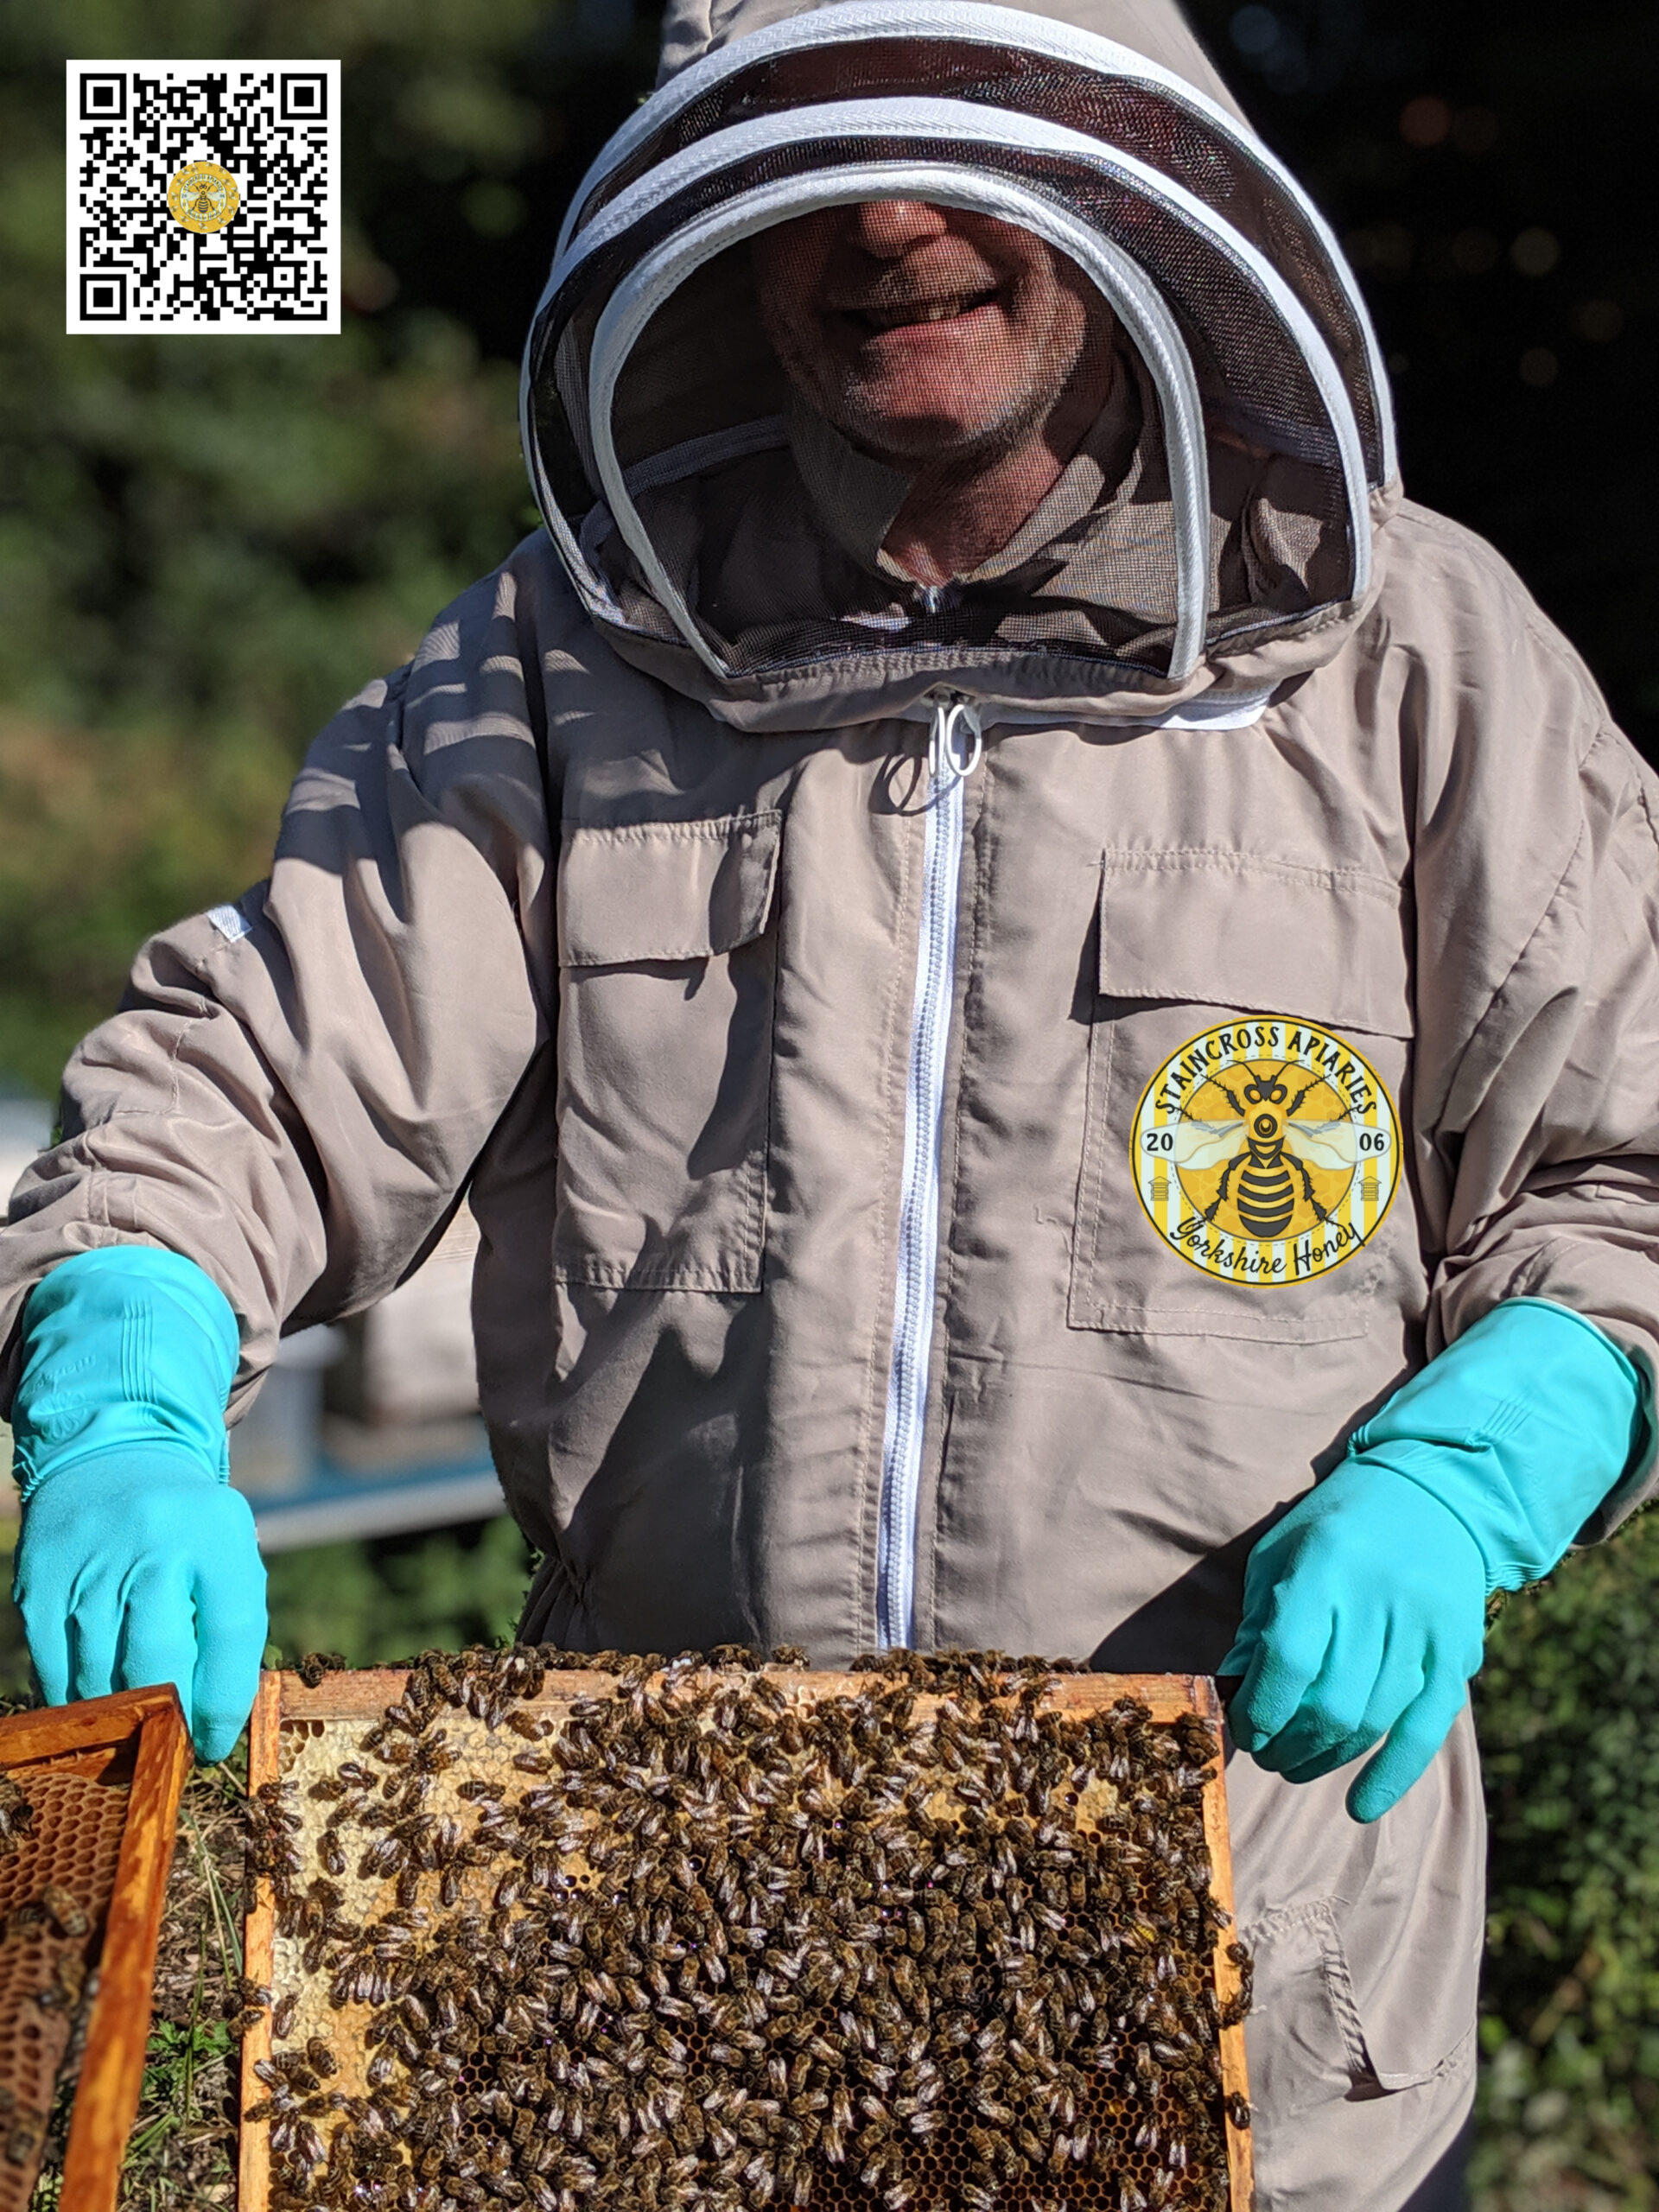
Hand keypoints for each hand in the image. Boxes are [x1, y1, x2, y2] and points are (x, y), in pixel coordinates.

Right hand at [13, 1445, 266, 1761]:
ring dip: (120, 1718)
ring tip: (134, 1733)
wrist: (112, 1458)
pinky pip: (56, 1667)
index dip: (224, 1702)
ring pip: (102, 1674)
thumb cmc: (185, 1527)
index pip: (231, 1633)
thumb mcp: (226, 1551)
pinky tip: (94, 1708)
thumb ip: (229, 1624)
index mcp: (215, 1532)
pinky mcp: (40, 1582)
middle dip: (170, 1719)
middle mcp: (153, 1542)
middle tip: (172, 1748)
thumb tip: (217, 1719)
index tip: (215, 1743)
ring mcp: (90, 1562)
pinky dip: (76, 1699)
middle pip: (159, 1660)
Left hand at [1220, 1459, 1485, 1823]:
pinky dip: (1392, 1776)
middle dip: (1288, 1745)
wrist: (1434, 1495)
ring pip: (1372, 1723)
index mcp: (1326, 1568)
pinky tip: (1360, 1806)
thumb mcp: (1281, 1554)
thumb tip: (1232, 1693)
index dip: (1261, 1709)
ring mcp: (1425, 1630)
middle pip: (1331, 1704)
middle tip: (1269, 1754)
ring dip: (1327, 1759)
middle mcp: (1380, 1600)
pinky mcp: (1458, 1654)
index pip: (1289, 1660)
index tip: (1244, 1729)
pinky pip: (1425, 1730)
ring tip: (1298, 1763)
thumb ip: (1257, 1623)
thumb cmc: (1338, 1525)